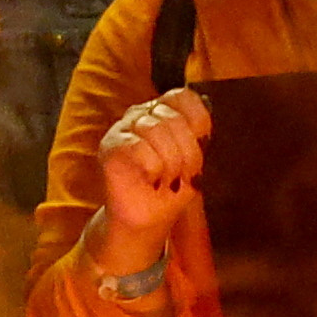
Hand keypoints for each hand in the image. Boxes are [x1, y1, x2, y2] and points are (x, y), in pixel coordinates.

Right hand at [88, 89, 210, 257]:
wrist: (149, 218)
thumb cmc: (171, 187)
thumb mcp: (194, 159)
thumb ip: (198, 136)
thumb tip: (206, 115)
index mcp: (163, 112)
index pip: (183, 97)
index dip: (198, 121)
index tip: (202, 146)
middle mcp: (141, 114)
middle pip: (173, 117)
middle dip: (187, 152)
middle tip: (185, 175)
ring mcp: (123, 128)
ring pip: (155, 129)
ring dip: (170, 162)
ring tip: (168, 180)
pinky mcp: (109, 147)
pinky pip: (138, 146)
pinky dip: (153, 168)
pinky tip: (151, 179)